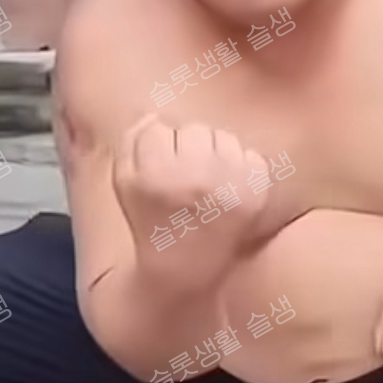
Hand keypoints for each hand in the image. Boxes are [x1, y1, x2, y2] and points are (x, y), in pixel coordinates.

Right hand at [113, 115, 270, 291]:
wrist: (186, 268)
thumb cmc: (151, 222)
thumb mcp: (124, 183)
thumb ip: (132, 142)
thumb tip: (155, 115)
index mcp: (157, 174)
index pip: (158, 129)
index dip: (156, 148)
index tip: (157, 173)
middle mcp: (197, 175)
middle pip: (193, 129)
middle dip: (186, 147)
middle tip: (183, 179)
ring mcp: (232, 182)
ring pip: (223, 137)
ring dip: (214, 154)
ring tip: (206, 184)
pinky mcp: (258, 190)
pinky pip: (250, 154)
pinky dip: (241, 168)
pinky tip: (227, 192)